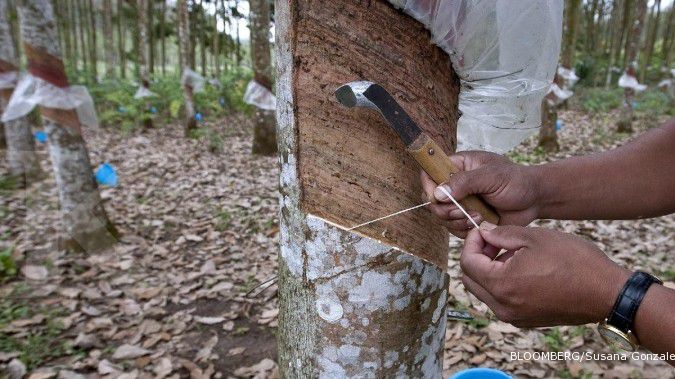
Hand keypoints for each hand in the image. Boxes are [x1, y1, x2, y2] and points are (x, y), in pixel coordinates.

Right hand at [421, 151, 540, 237]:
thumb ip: (464, 182)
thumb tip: (438, 193)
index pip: (430, 172)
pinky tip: (480, 224)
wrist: (533, 200)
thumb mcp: (491, 176)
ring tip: (477, 217)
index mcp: (458, 166)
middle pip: (431, 199)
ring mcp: (460, 203)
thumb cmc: (515, 181)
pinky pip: (453, 228)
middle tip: (462, 211)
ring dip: (456, 221)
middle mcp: (455, 184)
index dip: (428, 185)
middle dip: (444, 209)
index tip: (437, 197)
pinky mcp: (466, 219)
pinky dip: (463, 230)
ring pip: (441, 216)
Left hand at [460, 223, 630, 326]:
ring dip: (488, 270)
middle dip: (476, 256)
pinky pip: (500, 301)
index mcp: (501, 284)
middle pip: (470, 279)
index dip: (472, 242)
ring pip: (483, 291)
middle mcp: (502, 306)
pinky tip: (521, 268)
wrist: (607, 292)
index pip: (467, 262)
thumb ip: (502, 234)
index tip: (484, 230)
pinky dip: (501, 283)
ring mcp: (514, 317)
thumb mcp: (535, 237)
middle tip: (494, 241)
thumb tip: (483, 232)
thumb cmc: (574, 261)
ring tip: (511, 253)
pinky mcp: (525, 320)